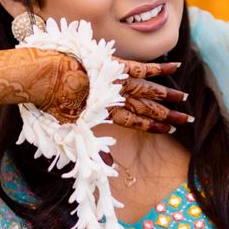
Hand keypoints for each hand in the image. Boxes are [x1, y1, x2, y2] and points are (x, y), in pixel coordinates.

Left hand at [39, 54, 189, 132]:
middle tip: (185, 119)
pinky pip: (142, 65)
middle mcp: (114, 97)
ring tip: (184, 99)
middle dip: (166, 114)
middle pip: (146, 107)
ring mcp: (116, 79)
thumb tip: (110, 165)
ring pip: (148, 89)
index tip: (168, 131)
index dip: (151, 126)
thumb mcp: (68, 128)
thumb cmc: (49, 102)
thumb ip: (91, 146)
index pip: (134, 121)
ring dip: (167, 94)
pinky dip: (159, 67)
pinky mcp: (114, 63)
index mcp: (104, 112)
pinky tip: (176, 65)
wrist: (43, 76)